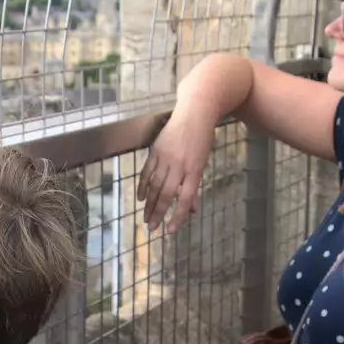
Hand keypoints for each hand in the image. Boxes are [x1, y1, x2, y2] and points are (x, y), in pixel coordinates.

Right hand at [138, 107, 216, 232]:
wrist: (195, 113)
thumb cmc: (202, 140)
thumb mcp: (202, 163)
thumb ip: (194, 187)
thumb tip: (191, 210)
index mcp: (195, 169)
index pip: (186, 198)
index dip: (177, 216)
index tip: (170, 230)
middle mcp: (180, 165)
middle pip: (167, 194)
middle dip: (158, 213)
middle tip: (151, 227)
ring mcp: (166, 157)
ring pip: (155, 185)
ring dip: (149, 203)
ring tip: (145, 217)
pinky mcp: (156, 150)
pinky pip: (147, 172)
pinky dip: (143, 186)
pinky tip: (141, 198)